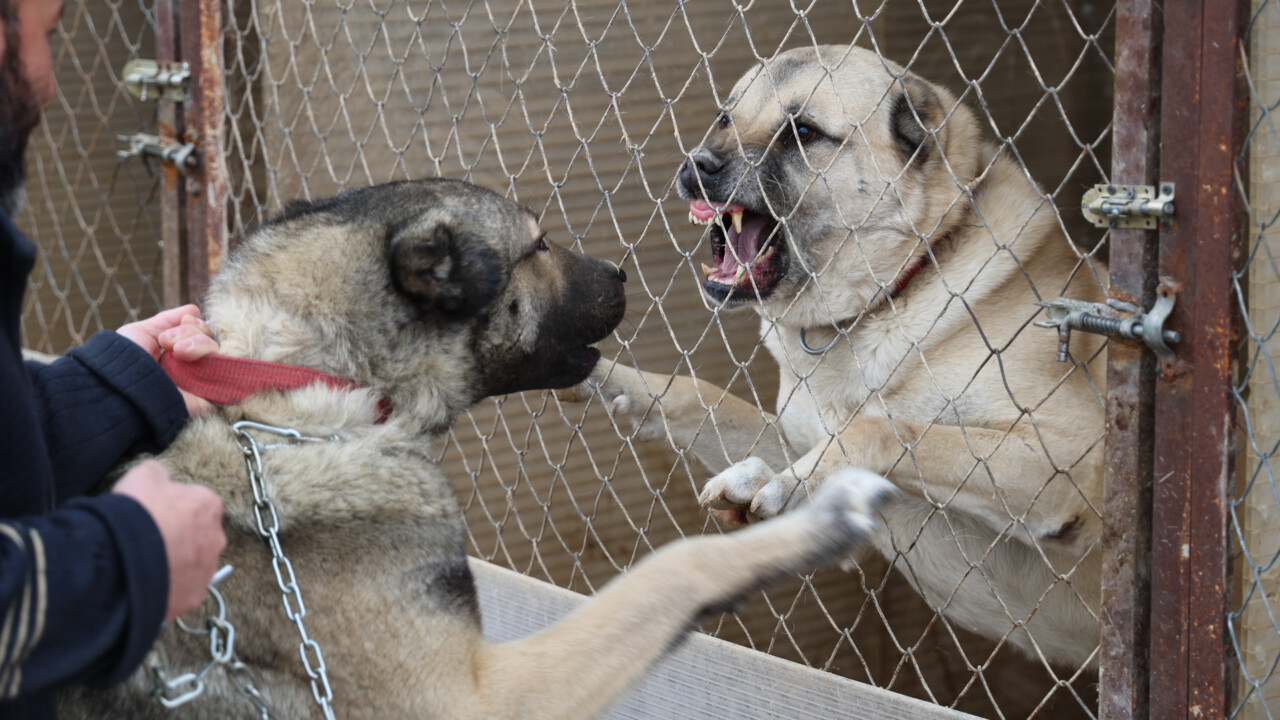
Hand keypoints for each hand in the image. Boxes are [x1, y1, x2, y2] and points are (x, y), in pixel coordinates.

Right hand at [112, 460, 225, 621]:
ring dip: (175, 564)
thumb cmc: (135, 513)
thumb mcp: (144, 475)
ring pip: (193, 565)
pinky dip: (169, 588)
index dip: (173, 509)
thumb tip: (163, 477)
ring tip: (146, 564)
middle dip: (179, 538)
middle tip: (150, 541)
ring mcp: (206, 570)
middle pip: (198, 536)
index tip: (155, 515)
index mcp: (209, 505)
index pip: (197, 503)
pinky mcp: (194, 596)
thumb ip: (160, 473)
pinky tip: (148, 582)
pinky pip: (182, 590)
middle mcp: (216, 538)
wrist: (120, 558)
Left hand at [117, 305, 218, 415]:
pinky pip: (228, 373)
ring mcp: (202, 381)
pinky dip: (218, 360)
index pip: (200, 334)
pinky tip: (195, 358)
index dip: (195, 323)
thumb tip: (193, 310)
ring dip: (199, 343)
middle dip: (192, 332)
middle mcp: (191, 367)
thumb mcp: (142, 333)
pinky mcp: (211, 396)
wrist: (120, 387)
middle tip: (168, 343)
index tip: (184, 321)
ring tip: (179, 353)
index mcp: (176, 355)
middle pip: (210, 339)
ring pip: (217, 352)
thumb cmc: (124, 362)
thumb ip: (167, 321)